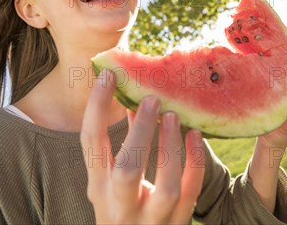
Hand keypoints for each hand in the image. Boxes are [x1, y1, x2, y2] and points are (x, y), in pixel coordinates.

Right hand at [80, 69, 205, 223]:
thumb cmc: (123, 209)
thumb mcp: (110, 182)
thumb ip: (121, 148)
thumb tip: (136, 102)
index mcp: (98, 187)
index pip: (90, 142)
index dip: (97, 106)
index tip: (110, 76)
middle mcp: (119, 205)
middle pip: (127, 169)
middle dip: (140, 132)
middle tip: (152, 99)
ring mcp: (149, 220)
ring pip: (165, 187)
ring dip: (171, 147)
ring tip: (173, 116)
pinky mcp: (176, 224)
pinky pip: (190, 193)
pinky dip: (194, 162)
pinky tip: (195, 136)